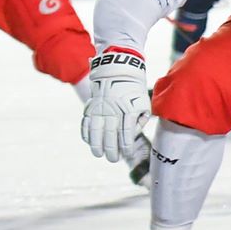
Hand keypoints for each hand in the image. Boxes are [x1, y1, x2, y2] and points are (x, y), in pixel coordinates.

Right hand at [81, 48, 151, 162]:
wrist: (119, 70)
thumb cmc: (135, 89)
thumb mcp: (144, 103)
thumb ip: (141, 120)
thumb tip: (134, 135)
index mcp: (127, 111)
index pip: (126, 134)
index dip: (125, 146)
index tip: (126, 153)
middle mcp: (112, 111)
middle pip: (110, 135)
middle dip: (111, 150)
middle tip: (113, 159)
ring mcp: (99, 108)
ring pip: (95, 131)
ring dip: (96, 145)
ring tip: (98, 155)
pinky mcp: (91, 105)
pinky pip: (86, 122)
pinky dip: (86, 133)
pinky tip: (88, 141)